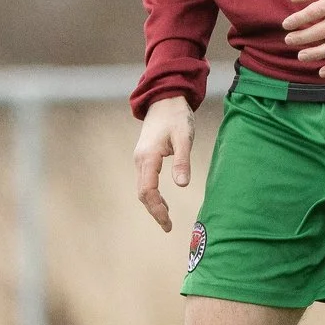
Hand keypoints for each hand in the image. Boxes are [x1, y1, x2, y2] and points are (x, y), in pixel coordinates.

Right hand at [134, 97, 194, 231]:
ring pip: (142, 188)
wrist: (165, 98)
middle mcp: (140, 160)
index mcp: (148, 157)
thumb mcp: (184, 138)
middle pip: (142, 193)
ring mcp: (140, 158)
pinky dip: (152, 194)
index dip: (157, 209)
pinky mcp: (144, 156)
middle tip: (168, 226)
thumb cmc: (176, 116)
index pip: (148, 191)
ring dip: (153, 204)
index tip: (168, 223)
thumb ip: (182, 161)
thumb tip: (182, 186)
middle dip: (154, 211)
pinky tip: (163, 202)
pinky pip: (145, 181)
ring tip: (166, 218)